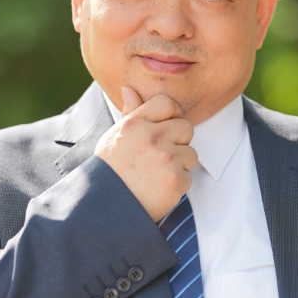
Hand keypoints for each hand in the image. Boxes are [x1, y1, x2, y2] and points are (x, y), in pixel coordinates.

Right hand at [95, 87, 196, 221]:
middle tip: (159, 157)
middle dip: (177, 142)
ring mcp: (165, 158)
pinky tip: (158, 190)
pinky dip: (177, 186)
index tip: (166, 128)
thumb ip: (129, 113)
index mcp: (134, 123)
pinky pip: (188, 176)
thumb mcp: (114, 138)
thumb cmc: (109, 172)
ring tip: (157, 175)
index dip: (171, 115)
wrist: (106, 208)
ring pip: (190, 153)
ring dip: (179, 165)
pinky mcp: (176, 179)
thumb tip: (129, 89)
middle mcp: (151, 137)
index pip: (167, 103)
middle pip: (185, 127)